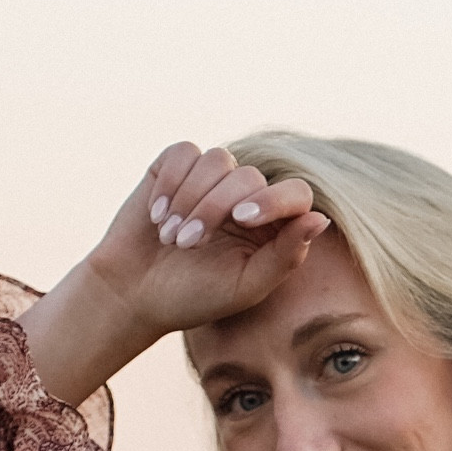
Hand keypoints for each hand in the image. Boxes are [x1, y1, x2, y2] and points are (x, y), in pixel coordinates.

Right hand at [20, 143, 328, 407]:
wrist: (132, 294)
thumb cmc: (193, 297)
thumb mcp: (244, 288)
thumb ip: (285, 257)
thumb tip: (319, 218)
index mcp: (271, 227)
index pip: (294, 194)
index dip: (273, 200)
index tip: (242, 219)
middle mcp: (245, 197)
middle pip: (249, 177)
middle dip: (215, 208)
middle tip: (187, 245)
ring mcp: (211, 179)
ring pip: (217, 161)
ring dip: (190, 199)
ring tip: (170, 237)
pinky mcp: (176, 167)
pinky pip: (184, 152)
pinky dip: (170, 183)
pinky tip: (156, 216)